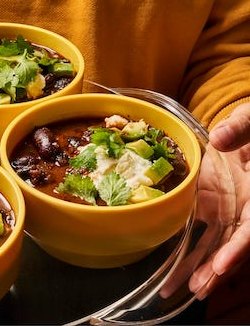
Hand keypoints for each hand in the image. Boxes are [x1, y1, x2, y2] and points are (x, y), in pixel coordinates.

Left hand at [198, 103, 249, 291]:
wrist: (242, 131)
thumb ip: (240, 129)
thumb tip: (220, 139)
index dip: (238, 248)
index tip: (220, 266)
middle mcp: (243, 208)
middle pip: (231, 244)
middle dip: (214, 269)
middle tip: (195, 289)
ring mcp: (226, 208)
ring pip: (215, 243)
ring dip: (200, 266)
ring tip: (180, 288)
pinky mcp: (209, 204)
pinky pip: (200, 228)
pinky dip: (190, 248)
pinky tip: (176, 265)